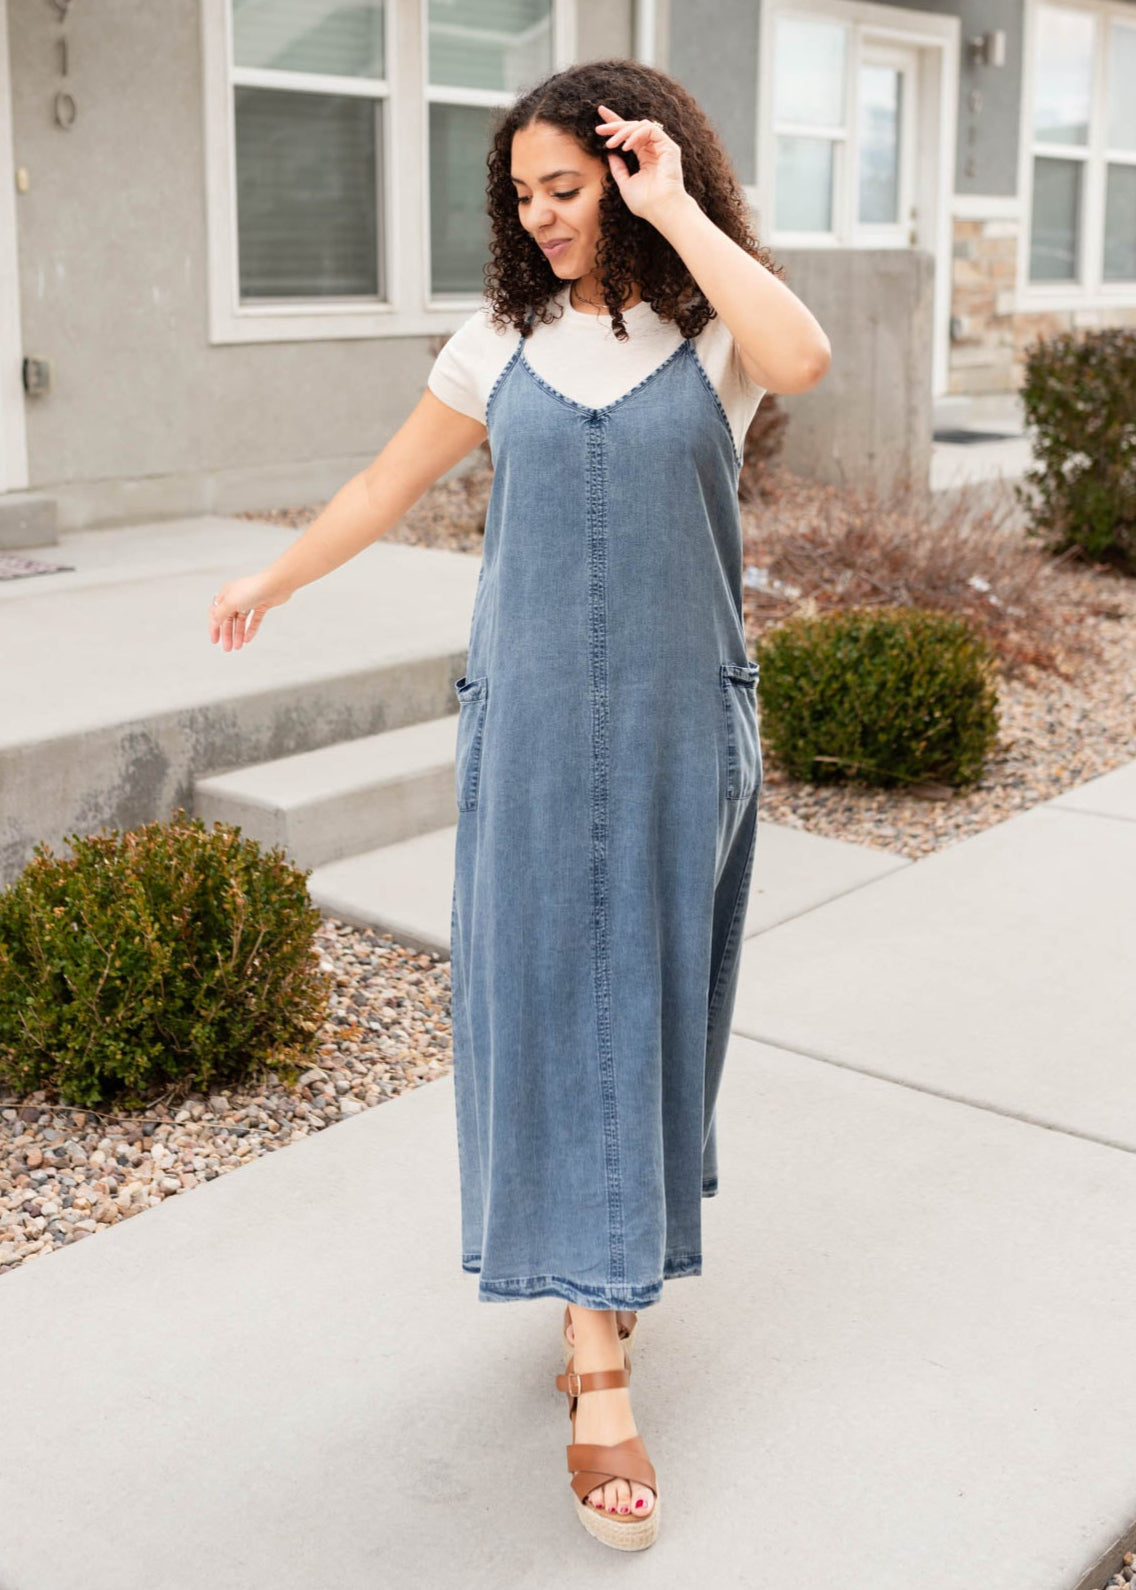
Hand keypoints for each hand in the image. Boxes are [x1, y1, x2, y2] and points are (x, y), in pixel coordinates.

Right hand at [208, 573, 289, 651]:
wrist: (276, 585)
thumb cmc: (253, 589)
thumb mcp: (231, 602)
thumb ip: (220, 614)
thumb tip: (214, 622)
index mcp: (226, 594)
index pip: (216, 613)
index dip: (214, 627)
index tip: (215, 640)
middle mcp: (237, 597)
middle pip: (229, 619)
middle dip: (228, 634)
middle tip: (228, 648)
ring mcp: (250, 602)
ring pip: (241, 622)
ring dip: (238, 634)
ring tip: (238, 646)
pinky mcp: (262, 606)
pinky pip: (254, 620)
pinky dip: (250, 630)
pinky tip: (248, 639)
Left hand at [595, 103, 688, 225]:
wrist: (662, 209)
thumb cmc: (646, 202)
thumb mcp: (625, 184)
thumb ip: (618, 169)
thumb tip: (610, 154)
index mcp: (645, 157)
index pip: (630, 136)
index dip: (616, 126)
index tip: (600, 122)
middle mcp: (654, 149)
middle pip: (633, 127)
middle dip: (615, 125)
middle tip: (599, 129)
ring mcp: (662, 147)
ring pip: (640, 126)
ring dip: (622, 132)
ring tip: (610, 144)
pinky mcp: (669, 146)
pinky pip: (649, 130)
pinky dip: (635, 135)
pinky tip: (625, 147)